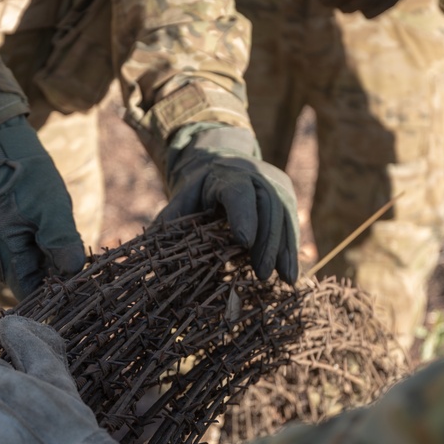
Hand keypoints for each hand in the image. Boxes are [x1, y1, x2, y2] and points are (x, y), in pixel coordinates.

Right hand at [0, 116, 85, 299]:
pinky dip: (42, 256)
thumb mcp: (52, 208)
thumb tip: (73, 271)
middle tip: (74, 255)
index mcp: (2, 253)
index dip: (53, 292)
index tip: (77, 281)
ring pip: (30, 274)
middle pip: (30, 285)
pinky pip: (26, 262)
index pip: (29, 293)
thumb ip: (60, 240)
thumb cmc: (31, 182)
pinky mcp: (2, 249)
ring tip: (61, 240)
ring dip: (50, 265)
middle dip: (54, 276)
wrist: (10, 158)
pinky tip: (51, 238)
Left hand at [158, 123, 299, 283]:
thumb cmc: (197, 190)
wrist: (222, 164)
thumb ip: (171, 222)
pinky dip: (291, 250)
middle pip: (268, 207)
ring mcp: (275, 184)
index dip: (242, 216)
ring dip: (284, 250)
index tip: (244, 242)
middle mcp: (256, 176)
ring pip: (285, 216)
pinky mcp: (287, 197)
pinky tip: (290, 273)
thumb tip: (151, 255)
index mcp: (226, 174)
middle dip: (266, 242)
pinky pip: (291, 224)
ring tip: (285, 279)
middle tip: (261, 274)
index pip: (238, 194)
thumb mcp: (181, 199)